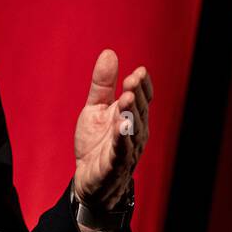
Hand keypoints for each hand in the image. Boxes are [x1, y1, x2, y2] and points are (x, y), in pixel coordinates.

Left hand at [73, 49, 151, 209]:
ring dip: (130, 115)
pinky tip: (120, 129)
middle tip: (131, 80)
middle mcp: (135, 132)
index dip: (142, 85)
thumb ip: (102, 84)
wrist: (89, 179)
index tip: (138, 71)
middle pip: (139, 111)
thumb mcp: (96, 108)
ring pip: (132, 131)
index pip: (143, 98)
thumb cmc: (97, 142)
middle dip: (136, 95)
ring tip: (126, 100)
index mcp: (132, 116)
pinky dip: (121, 141)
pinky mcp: (114, 166)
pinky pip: (120, 153)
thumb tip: (109, 53)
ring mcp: (127, 150)